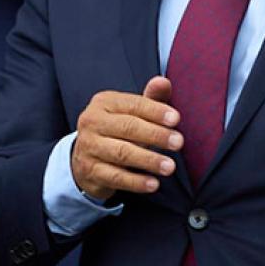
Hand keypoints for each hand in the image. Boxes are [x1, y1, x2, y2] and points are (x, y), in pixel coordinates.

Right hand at [71, 76, 182, 202]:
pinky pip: (115, 177)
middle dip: (156, 135)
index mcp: (104, 102)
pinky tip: (153, 184)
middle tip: (178, 143)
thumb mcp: (132, 112)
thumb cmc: (117, 130)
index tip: (176, 120)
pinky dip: (136, 181)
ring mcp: (88, 147)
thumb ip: (150, 98)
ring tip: (170, 166)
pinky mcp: (90, 171)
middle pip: (128, 127)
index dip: (156, 111)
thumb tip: (163, 81)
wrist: (85, 157)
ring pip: (122, 153)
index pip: (133, 104)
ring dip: (148, 160)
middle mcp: (92, 122)